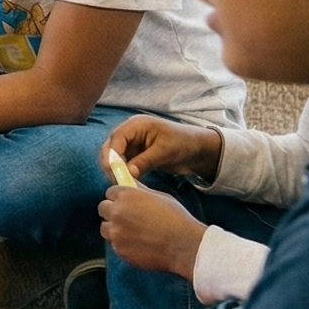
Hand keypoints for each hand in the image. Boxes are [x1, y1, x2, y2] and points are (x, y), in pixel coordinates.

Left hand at [100, 185, 207, 278]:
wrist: (184, 245)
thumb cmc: (176, 219)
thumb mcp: (159, 196)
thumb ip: (140, 191)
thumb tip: (130, 182)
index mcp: (126, 195)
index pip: (110, 192)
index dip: (118, 198)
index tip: (125, 203)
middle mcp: (117, 212)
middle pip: (103, 208)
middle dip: (113, 212)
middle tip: (127, 218)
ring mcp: (115, 232)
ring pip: (105, 228)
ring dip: (115, 229)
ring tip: (134, 233)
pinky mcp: (119, 249)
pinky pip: (114, 244)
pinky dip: (122, 244)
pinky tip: (139, 245)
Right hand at [104, 114, 222, 182]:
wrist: (198, 150)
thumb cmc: (183, 143)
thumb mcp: (164, 152)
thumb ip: (144, 161)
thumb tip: (127, 173)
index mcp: (136, 125)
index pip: (116, 138)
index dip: (112, 155)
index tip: (113, 171)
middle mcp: (130, 133)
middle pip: (111, 147)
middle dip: (111, 163)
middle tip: (117, 180)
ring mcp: (132, 144)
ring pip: (115, 157)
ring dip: (116, 170)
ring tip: (124, 183)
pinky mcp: (135, 155)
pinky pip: (123, 164)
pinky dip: (124, 173)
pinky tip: (129, 182)